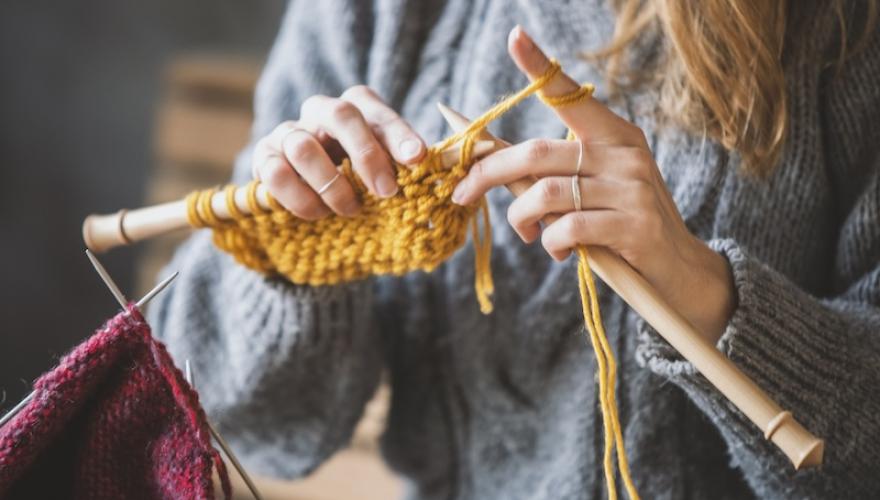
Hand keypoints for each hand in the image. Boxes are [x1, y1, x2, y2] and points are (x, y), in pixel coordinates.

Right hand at [251, 86, 426, 218]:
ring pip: (303, 147)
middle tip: (387, 192)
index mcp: (355, 107)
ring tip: (350, 210)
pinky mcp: (264, 158)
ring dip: (332, 185)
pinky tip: (319, 214)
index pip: (376, 110)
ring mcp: (288, 133)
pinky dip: (301, 198)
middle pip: (341, 114)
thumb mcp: (387, 170)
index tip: (418, 159)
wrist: (315, 199)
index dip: (398, 133)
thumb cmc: (361, 180)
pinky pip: (275, 173)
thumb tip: (433, 168)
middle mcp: (320, 112)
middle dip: (367, 156)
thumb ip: (406, 166)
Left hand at [451, 26, 734, 343]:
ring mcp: (633, 187)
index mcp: (613, 134)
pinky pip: (569, 228)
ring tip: (527, 233)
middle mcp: (624, 153)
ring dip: (520, 218)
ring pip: (546, 193)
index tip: (514, 36)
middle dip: (487, 173)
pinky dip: (550, 243)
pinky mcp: (636, 224)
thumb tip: (489, 156)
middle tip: (461, 194)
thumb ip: (546, 173)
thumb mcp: (589, 190)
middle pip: (537, 152)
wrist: (677, 269)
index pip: (571, 94)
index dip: (540, 67)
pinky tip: (557, 251)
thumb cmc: (620, 225)